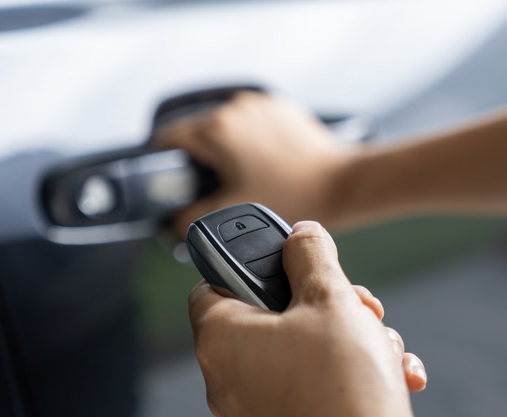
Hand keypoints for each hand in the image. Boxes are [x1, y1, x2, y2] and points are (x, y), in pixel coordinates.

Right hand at [156, 92, 352, 237]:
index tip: (169, 182)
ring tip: (245, 176)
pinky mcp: (281, 108)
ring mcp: (261, 105)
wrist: (341, 184)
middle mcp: (237, 108)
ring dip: (226, 148)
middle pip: (197, 132)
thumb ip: (189, 220)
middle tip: (214, 187)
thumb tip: (171, 222)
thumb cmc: (296, 195)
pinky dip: (251, 140)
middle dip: (200, 160)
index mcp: (217, 128)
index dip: (164, 165)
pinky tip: (265, 164)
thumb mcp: (232, 212)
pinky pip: (252, 123)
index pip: (168, 139)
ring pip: (226, 126)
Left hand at [188, 221, 424, 416]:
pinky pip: (314, 381)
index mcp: (221, 338)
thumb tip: (302, 236)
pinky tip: (389, 371)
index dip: (249, 263)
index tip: (286, 258)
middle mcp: (229, 376)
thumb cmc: (342, 388)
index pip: (211, 282)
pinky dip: (348, 369)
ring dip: (346, 335)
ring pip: (300, 347)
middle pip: (270, 315)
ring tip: (377, 342)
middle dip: (324, 302)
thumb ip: (310, 255)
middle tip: (353, 302)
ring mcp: (257, 406)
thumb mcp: (330, 298)